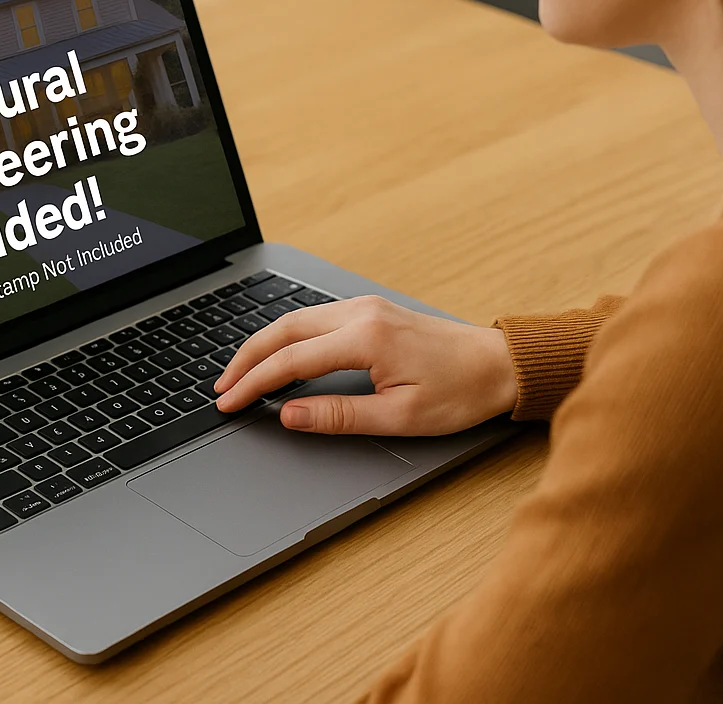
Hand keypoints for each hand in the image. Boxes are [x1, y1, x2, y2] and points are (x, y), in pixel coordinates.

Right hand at [212, 295, 517, 435]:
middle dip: (246, 359)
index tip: (228, 402)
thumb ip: (338, 415)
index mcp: (366, 338)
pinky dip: (286, 336)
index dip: (253, 384)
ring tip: (240, 374)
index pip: (291, 361)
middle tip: (221, 387)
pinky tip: (277, 355)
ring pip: (295, 319)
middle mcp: (360, 313)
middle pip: (283, 329)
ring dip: (263, 345)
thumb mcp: (399, 417)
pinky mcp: (371, 310)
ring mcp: (365, 306)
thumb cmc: (461, 392)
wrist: (501, 365)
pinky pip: (314, 317)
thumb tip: (289, 415)